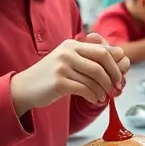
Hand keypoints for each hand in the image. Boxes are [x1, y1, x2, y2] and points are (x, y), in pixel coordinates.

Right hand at [10, 33, 129, 114]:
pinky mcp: (59, 82)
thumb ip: (89, 57)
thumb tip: (120, 54)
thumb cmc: (51, 75)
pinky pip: (85, 89)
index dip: (115, 64)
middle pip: (101, 61)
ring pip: (94, 77)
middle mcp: (67, 52)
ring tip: (104, 96)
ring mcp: (62, 67)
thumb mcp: (68, 60)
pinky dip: (94, 96)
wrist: (24, 88)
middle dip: (113, 75)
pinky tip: (95, 100)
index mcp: (72, 44)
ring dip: (103, 89)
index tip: (119, 76)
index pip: (102, 50)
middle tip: (116, 87)